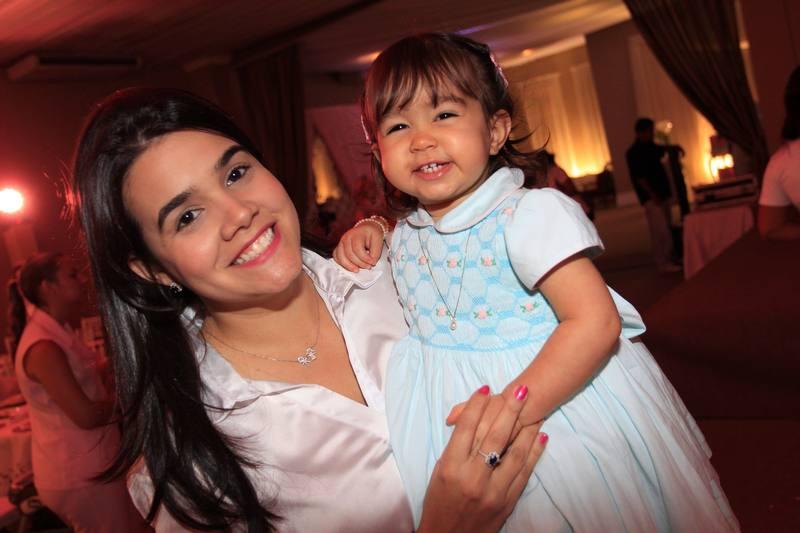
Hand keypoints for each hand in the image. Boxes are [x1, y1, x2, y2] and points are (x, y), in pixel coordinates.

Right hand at [332, 223, 384, 271]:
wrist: (366, 228)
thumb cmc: (372, 234)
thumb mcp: (378, 240)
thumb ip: (375, 252)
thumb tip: (371, 263)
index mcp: (356, 234)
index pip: (357, 249)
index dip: (365, 258)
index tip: (373, 262)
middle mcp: (346, 237)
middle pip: (349, 254)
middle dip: (359, 263)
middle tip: (368, 267)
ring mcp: (341, 242)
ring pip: (340, 257)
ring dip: (349, 266)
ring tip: (357, 270)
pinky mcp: (339, 247)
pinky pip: (336, 257)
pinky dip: (342, 264)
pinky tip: (350, 267)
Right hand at [418, 386, 547, 532]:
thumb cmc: (438, 504)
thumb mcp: (439, 473)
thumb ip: (454, 449)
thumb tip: (469, 422)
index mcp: (451, 467)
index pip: (467, 428)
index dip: (476, 405)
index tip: (486, 389)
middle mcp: (472, 477)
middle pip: (494, 435)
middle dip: (509, 409)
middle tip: (521, 390)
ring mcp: (492, 491)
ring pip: (514, 453)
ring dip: (527, 429)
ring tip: (536, 410)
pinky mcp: (507, 503)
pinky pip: (524, 473)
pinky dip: (534, 454)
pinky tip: (541, 438)